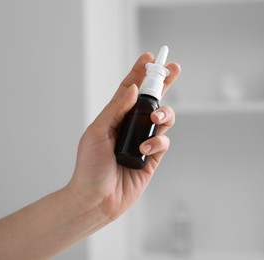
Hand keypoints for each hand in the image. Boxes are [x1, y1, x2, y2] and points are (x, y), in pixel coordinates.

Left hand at [67, 52, 180, 223]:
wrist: (96, 199)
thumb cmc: (90, 167)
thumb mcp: (97, 132)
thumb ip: (115, 110)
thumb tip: (132, 89)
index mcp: (115, 117)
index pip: (130, 90)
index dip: (140, 73)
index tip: (150, 58)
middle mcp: (130, 127)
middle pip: (152, 100)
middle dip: (164, 84)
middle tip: (173, 70)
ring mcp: (143, 142)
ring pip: (162, 119)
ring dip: (164, 114)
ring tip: (156, 118)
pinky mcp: (152, 158)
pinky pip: (162, 143)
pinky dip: (156, 143)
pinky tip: (144, 150)